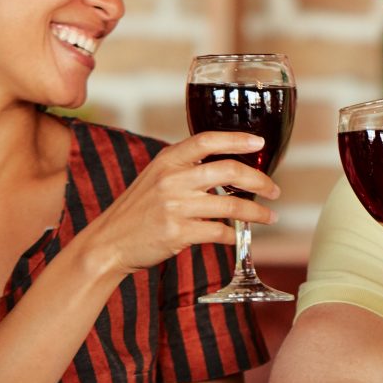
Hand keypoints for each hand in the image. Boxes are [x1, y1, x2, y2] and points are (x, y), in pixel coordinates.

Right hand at [76, 131, 279, 277]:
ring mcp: (175, 206)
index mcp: (168, 160)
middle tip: (274, 190)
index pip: (207, 140)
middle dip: (259, 181)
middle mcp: (173, 179)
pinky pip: (219, 232)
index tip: (259, 144)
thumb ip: (185, 168)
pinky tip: (238, 236)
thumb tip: (228, 167)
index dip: (237, 139)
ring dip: (256, 212)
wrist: (108, 243)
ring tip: (269, 217)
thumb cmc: (138, 210)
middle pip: (229, 171)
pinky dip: (234, 235)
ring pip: (231, 206)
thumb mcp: (156, 177)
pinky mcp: (177, 233)